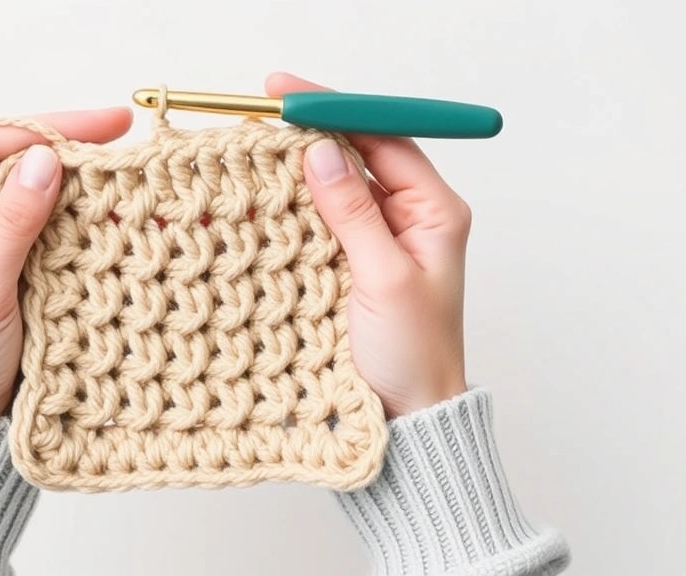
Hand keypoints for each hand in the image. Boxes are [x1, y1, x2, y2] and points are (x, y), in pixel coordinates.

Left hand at [0, 109, 132, 415]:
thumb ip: (14, 223)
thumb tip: (46, 159)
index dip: (29, 132)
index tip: (87, 128)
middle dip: (53, 145)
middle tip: (113, 131)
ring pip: (18, 186)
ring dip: (62, 175)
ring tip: (113, 160)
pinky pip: (31, 217)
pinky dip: (64, 207)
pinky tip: (98, 198)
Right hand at [265, 72, 469, 417]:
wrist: (410, 413)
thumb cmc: (413, 355)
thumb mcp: (385, 281)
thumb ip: (354, 216)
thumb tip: (322, 153)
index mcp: (434, 211)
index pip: (384, 139)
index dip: (336, 110)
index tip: (286, 93)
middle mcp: (408, 215)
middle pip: (357, 153)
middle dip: (310, 132)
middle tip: (258, 116)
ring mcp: (378, 236)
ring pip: (334, 184)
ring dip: (296, 167)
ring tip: (251, 151)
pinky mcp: (352, 259)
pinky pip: (321, 217)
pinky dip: (292, 204)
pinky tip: (261, 196)